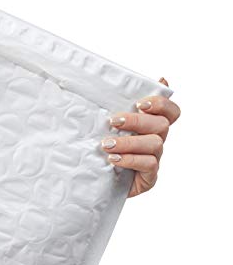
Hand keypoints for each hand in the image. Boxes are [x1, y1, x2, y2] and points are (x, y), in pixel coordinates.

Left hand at [101, 78, 180, 196]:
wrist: (93, 181)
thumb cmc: (101, 149)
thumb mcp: (105, 126)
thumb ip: (118, 106)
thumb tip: (138, 83)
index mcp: (150, 126)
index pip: (171, 111)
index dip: (162, 104)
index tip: (140, 104)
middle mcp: (156, 141)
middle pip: (161, 124)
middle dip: (137, 121)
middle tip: (113, 121)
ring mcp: (154, 159)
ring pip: (155, 144)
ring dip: (129, 142)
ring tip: (107, 144)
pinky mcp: (149, 177)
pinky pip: (149, 164)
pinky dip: (130, 159)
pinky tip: (113, 159)